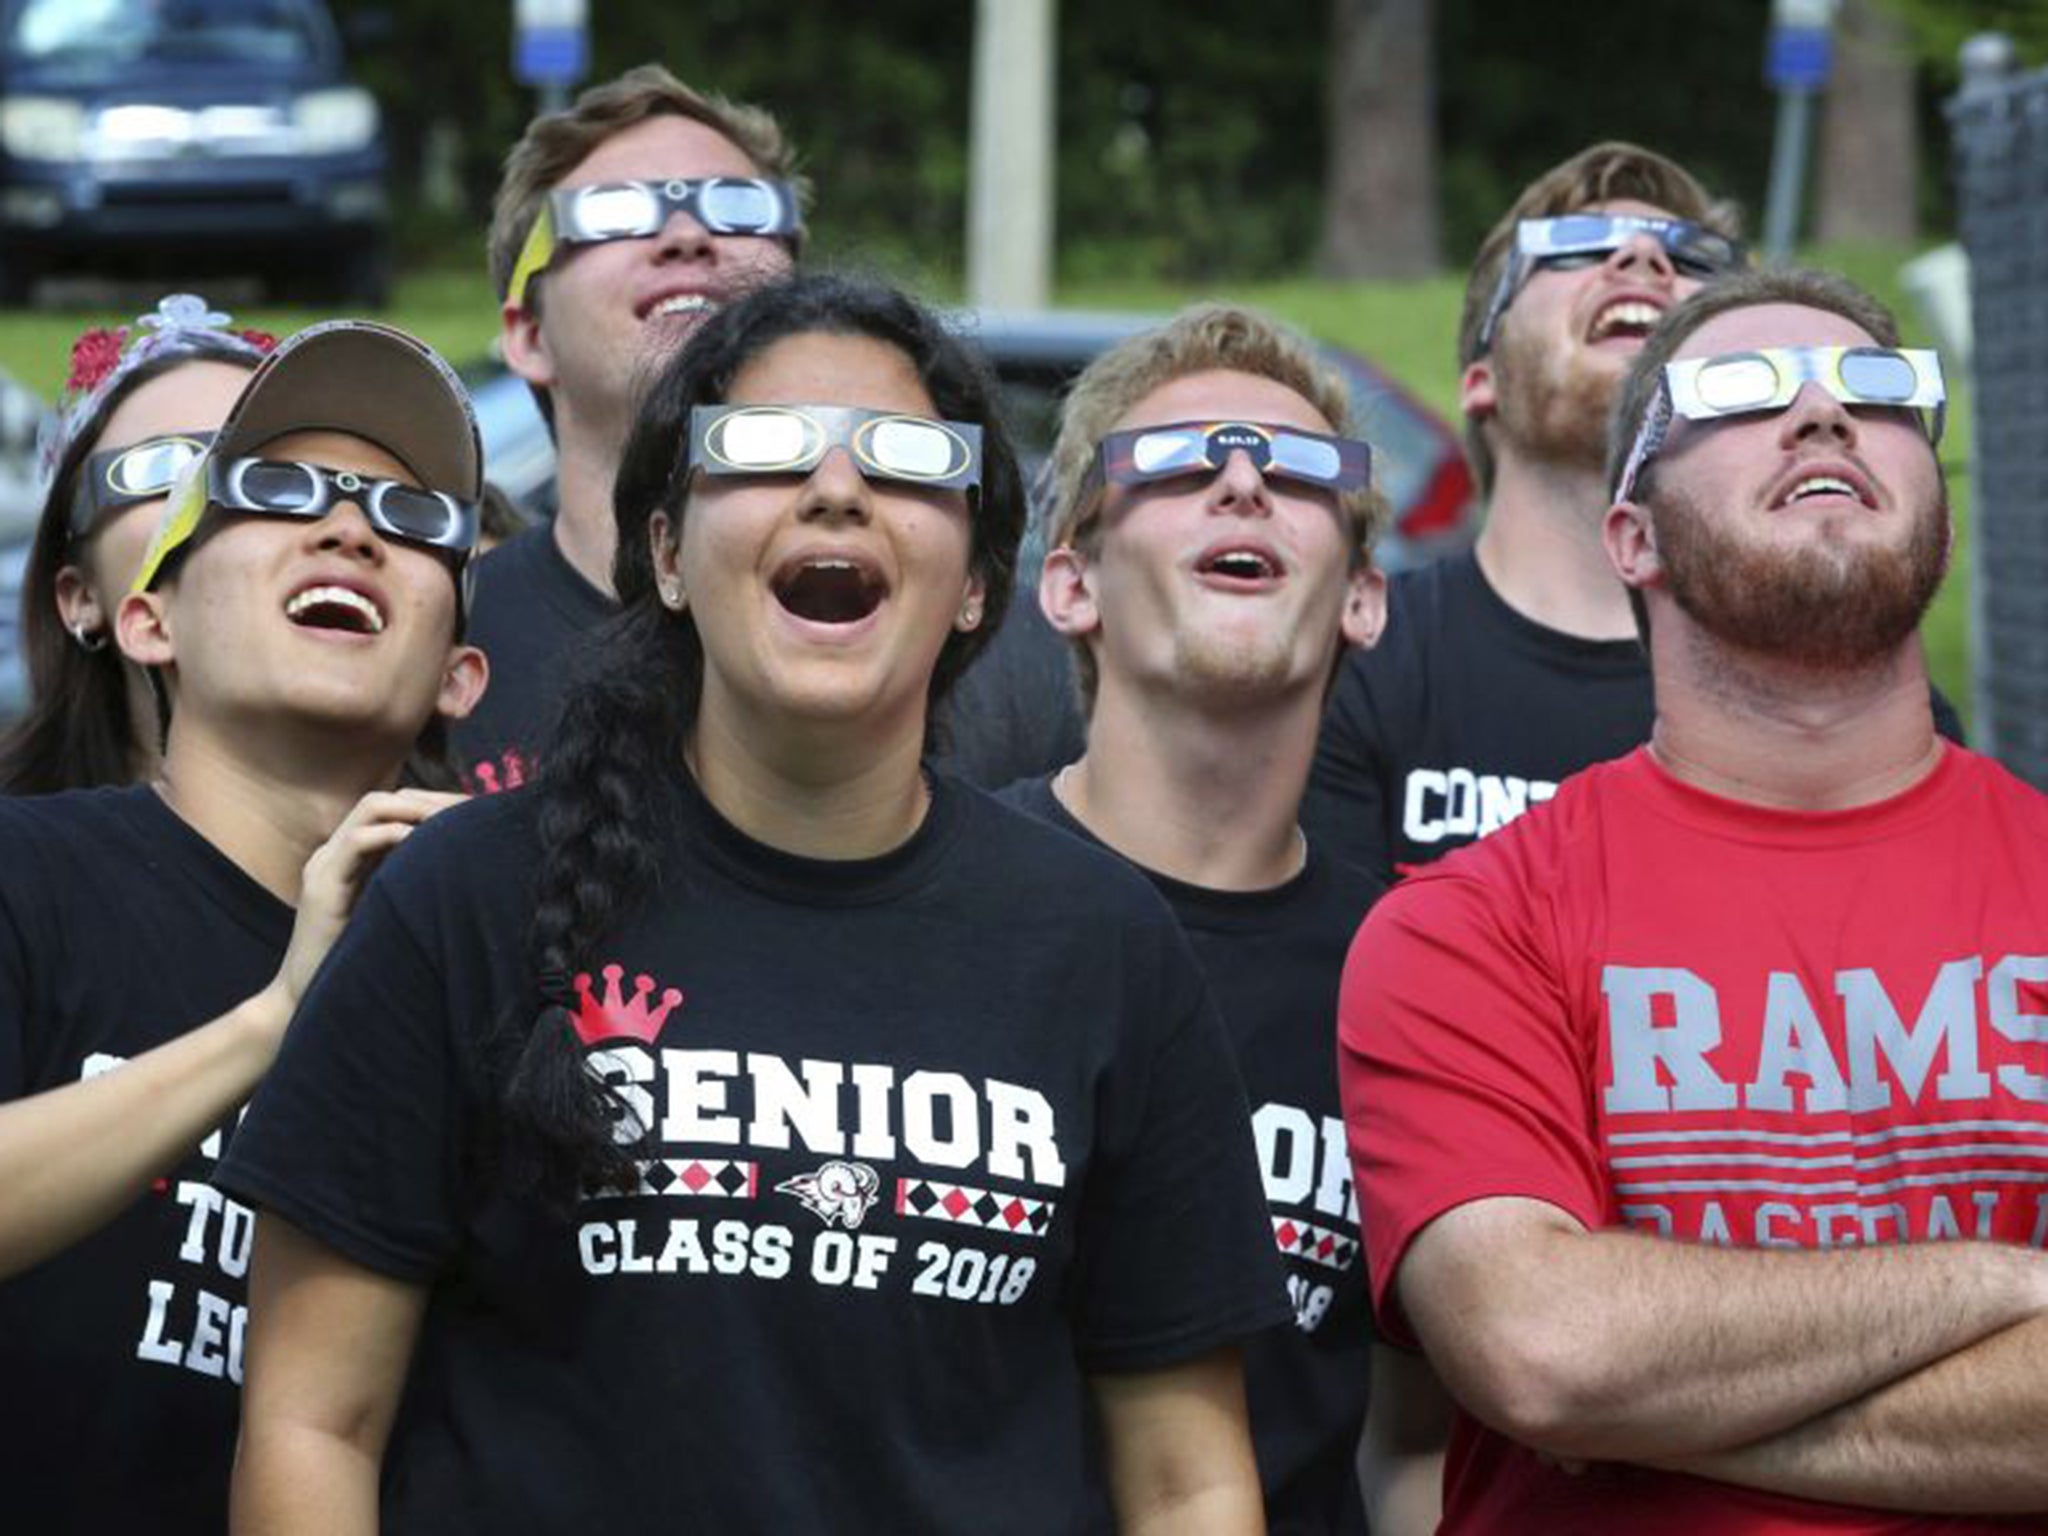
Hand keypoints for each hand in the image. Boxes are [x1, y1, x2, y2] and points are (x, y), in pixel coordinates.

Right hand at [266, 790, 466, 1017]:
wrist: (305, 997)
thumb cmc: (358, 959)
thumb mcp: (391, 910)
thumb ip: (411, 883)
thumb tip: (463, 867)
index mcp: (352, 855)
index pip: (394, 808)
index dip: (434, 803)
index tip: (474, 810)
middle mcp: (336, 851)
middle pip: (386, 801)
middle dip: (431, 800)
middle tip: (471, 809)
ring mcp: (325, 864)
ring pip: (371, 809)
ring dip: (416, 809)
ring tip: (452, 820)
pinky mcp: (321, 885)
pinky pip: (357, 842)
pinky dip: (392, 835)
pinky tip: (420, 842)